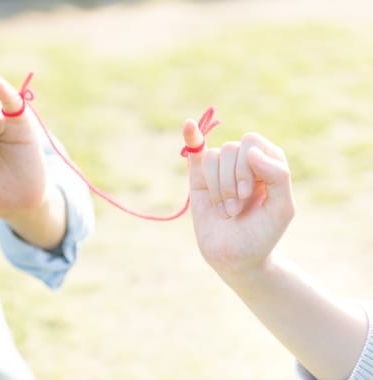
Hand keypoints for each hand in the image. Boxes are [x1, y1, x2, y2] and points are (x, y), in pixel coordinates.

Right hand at [183, 119, 295, 274]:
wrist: (236, 257)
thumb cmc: (262, 234)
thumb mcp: (281, 209)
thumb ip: (277, 176)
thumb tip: (251, 152)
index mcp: (268, 162)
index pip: (253, 144)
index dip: (247, 167)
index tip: (248, 194)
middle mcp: (245, 161)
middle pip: (232, 149)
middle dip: (231, 180)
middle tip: (236, 207)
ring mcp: (222, 169)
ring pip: (213, 158)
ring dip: (218, 188)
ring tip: (225, 211)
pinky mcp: (200, 177)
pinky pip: (196, 151)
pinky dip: (192, 138)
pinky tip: (189, 126)